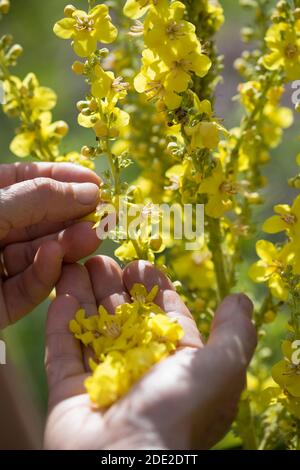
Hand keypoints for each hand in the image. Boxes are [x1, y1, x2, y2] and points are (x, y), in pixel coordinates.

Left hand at [0, 162, 100, 328]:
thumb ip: (37, 199)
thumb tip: (88, 190)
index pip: (27, 182)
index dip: (62, 178)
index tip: (95, 181)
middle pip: (40, 220)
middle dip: (71, 215)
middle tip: (104, 214)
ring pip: (39, 254)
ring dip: (65, 245)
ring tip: (91, 236)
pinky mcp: (1, 304)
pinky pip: (27, 288)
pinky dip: (42, 274)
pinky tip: (55, 258)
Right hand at [44, 256, 256, 449]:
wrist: (125, 464)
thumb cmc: (178, 412)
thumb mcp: (221, 368)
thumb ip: (233, 333)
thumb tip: (240, 300)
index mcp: (177, 368)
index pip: (165, 318)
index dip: (154, 289)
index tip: (141, 264)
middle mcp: (142, 373)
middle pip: (126, 319)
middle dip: (115, 287)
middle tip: (103, 259)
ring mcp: (104, 383)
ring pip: (93, 330)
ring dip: (85, 296)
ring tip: (77, 264)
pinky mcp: (69, 393)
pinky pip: (63, 352)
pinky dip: (62, 322)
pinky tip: (63, 293)